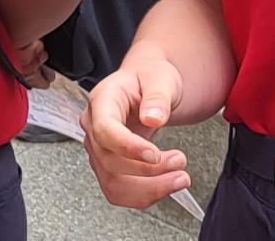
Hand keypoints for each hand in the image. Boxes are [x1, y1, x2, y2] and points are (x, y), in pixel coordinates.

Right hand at [83, 54, 190, 208]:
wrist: (147, 86)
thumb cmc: (150, 78)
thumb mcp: (160, 78)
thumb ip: (157, 97)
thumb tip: (153, 118)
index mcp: (102, 100)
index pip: (104, 129)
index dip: (127, 147)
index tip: (154, 155)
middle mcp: (94, 126)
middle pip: (109, 160)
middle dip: (147, 170)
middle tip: (179, 162)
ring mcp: (99, 148)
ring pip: (112, 183)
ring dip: (148, 189)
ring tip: (180, 179)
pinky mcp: (108, 165)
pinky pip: (119, 190)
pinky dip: (144, 195)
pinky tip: (166, 185)